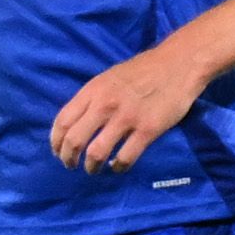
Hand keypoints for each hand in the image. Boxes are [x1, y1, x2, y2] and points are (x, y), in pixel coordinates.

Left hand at [52, 44, 211, 170]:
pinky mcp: (148, 130)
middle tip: (71, 165)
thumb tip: (78, 123)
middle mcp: (105, 105)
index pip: (63, 121)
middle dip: (68, 158)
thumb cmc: (143, 71)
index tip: (58, 151)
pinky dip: (118, 167)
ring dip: (91, 166)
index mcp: (93, 91)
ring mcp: (127, 118)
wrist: (178, 64)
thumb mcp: (109, 78)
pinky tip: (118, 166)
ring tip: (94, 169)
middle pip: (75, 140)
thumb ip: (92, 99)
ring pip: (97, 152)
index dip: (56, 141)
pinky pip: (126, 157)